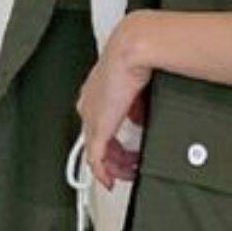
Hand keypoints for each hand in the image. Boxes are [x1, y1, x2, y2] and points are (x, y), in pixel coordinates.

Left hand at [77, 15, 151, 189]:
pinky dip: (103, 172)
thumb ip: (137, 105)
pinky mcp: (98, 127)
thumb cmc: (139, 56)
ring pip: (96, 151)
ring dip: (113, 166)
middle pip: (96, 140)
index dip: (111, 138)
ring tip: (126, 174)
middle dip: (114, 157)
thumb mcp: (139, 85)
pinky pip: (96, 158)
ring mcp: (92, 117)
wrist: (135, 50)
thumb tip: (141, 117)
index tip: (123, 148)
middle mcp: (90, 105)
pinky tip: (110, 181)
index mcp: (97, 91)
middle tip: (128, 167)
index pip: (99, 122)